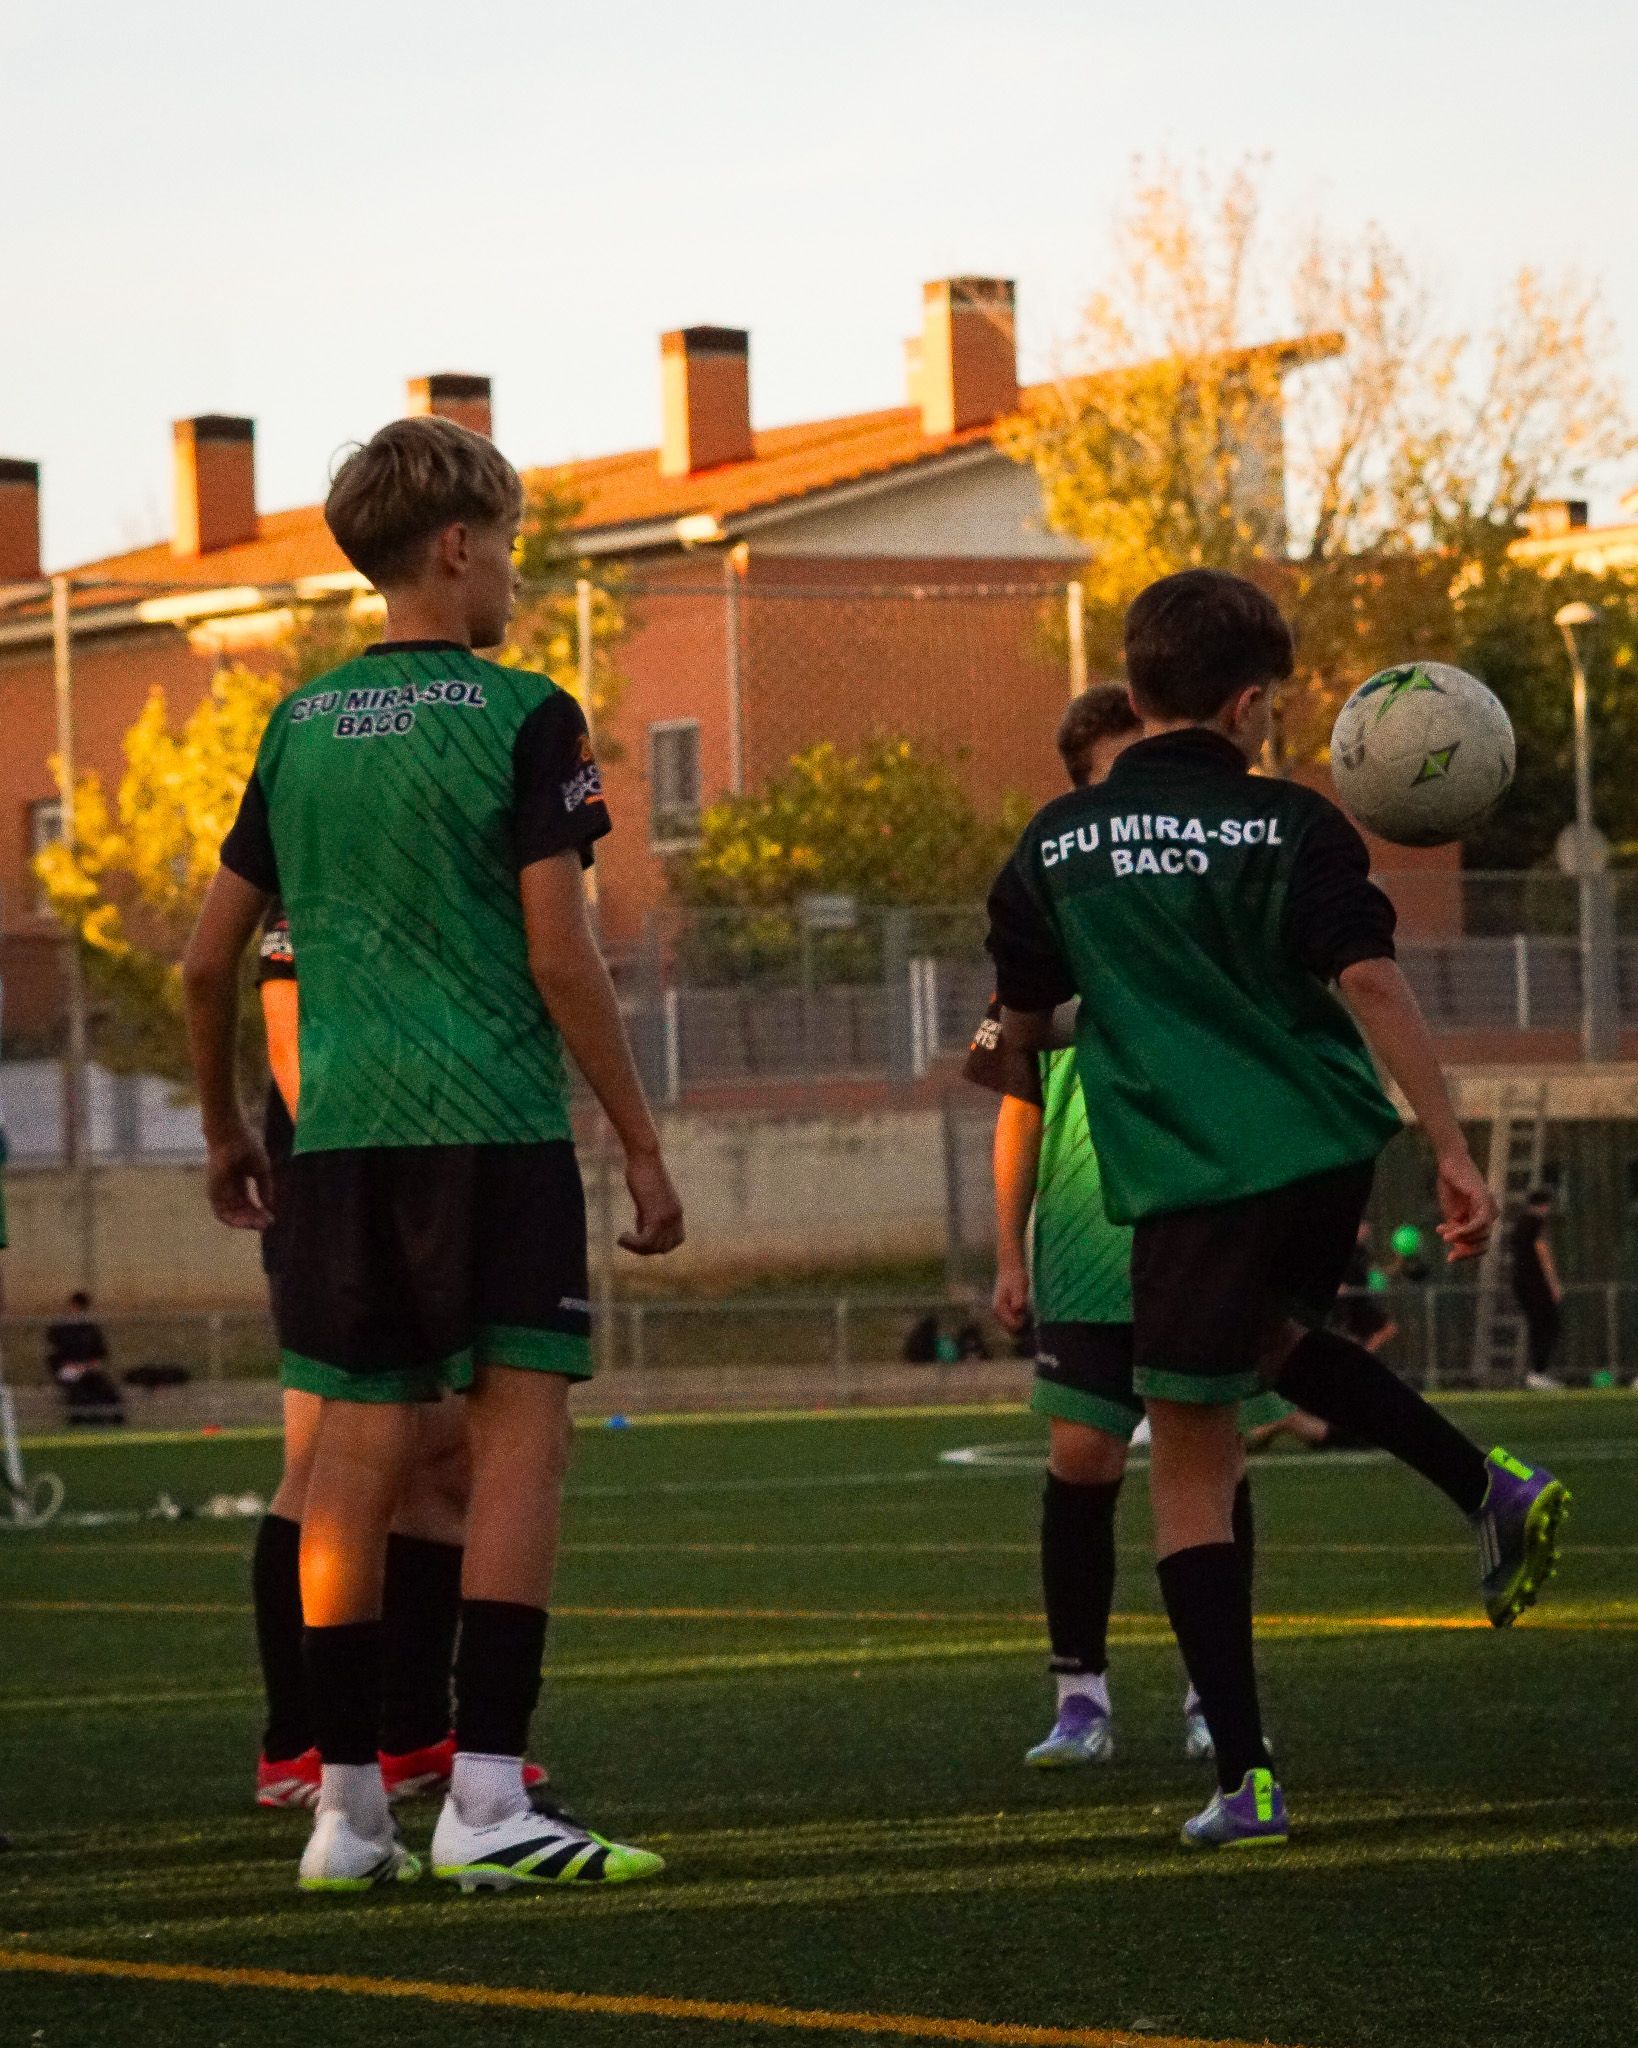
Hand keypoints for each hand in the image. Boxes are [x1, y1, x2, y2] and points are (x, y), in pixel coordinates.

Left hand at [205, 1126, 272, 1230]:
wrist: (231, 1132)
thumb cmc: (246, 1145)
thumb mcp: (261, 1169)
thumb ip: (264, 1188)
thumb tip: (270, 1206)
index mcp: (237, 1183)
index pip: (247, 1204)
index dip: (259, 1212)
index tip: (271, 1218)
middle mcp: (227, 1189)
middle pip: (239, 1212)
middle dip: (253, 1220)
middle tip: (267, 1224)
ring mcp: (219, 1190)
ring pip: (230, 1215)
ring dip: (245, 1223)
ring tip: (259, 1225)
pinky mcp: (213, 1190)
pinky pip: (221, 1212)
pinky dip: (234, 1219)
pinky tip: (248, 1221)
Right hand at [620, 1149, 683, 1255]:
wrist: (645, 1157)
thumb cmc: (643, 1172)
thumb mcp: (648, 1198)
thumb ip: (648, 1214)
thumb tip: (642, 1229)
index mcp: (677, 1211)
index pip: (677, 1240)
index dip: (660, 1245)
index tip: (643, 1238)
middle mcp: (675, 1217)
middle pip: (665, 1247)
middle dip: (646, 1249)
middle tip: (628, 1240)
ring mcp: (667, 1217)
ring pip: (654, 1248)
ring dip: (636, 1248)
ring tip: (623, 1239)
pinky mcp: (655, 1215)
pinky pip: (646, 1242)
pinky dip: (632, 1244)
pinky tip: (621, 1237)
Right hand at [992, 1260, 1030, 1331]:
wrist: (1010, 1267)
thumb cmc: (1016, 1277)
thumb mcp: (1020, 1287)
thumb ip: (1018, 1300)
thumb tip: (1017, 1310)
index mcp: (999, 1308)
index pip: (1013, 1326)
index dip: (1022, 1321)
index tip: (1025, 1309)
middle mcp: (997, 1312)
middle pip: (1012, 1328)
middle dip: (1020, 1321)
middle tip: (1023, 1305)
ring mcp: (999, 1312)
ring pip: (1012, 1324)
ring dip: (1019, 1318)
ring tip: (1021, 1303)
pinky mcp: (1003, 1310)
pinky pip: (1012, 1319)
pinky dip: (1018, 1315)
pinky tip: (1020, 1304)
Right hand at [1434, 1148, 1496, 1263]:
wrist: (1449, 1164)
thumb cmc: (1450, 1186)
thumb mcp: (1451, 1213)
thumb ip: (1456, 1229)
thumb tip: (1456, 1248)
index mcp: (1483, 1218)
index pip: (1481, 1243)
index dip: (1467, 1253)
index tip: (1450, 1258)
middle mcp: (1491, 1214)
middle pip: (1484, 1243)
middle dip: (1466, 1251)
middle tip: (1449, 1255)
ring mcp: (1491, 1207)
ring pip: (1482, 1235)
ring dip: (1461, 1238)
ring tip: (1443, 1232)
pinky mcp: (1486, 1201)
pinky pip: (1479, 1224)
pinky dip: (1465, 1231)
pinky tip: (1452, 1233)